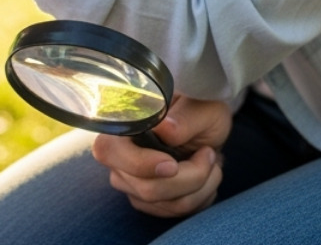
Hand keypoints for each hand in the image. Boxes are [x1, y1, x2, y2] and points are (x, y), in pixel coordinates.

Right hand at [90, 95, 231, 218]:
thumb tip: (164, 128)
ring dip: (200, 187)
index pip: (109, 151)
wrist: (207, 129)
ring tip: (211, 161)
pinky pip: (174, 212)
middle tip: (209, 153)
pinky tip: (206, 177)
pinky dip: (199, 197)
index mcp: (123, 123)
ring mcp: (129, 181)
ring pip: (165, 204)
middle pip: (146, 188)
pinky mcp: (145, 200)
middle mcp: (118, 156)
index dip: (139, 164)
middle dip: (190, 177)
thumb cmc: (201, 110)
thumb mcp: (201, 108)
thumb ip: (184, 118)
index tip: (173, 165)